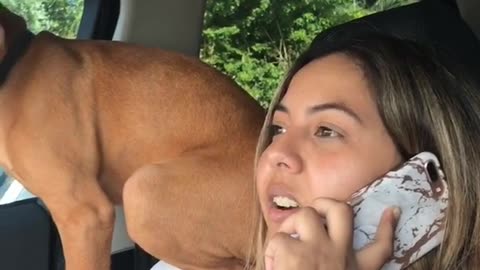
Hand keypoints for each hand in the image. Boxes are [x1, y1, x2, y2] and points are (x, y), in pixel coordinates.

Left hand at [264, 198, 399, 269]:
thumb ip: (340, 266)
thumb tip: (328, 248)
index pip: (382, 247)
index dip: (388, 227)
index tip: (392, 211)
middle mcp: (341, 255)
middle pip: (343, 212)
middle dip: (326, 203)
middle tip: (314, 210)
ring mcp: (318, 250)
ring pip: (306, 214)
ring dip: (292, 222)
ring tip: (285, 238)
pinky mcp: (294, 252)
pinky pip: (278, 238)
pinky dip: (271, 249)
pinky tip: (272, 264)